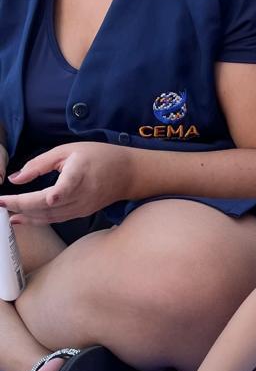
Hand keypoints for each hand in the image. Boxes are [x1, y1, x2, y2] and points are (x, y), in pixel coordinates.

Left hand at [0, 142, 132, 224]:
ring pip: (51, 216)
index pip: (69, 184)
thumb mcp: (67, 150)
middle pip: (50, 204)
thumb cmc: (97, 156)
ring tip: (7, 213)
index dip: (59, 193)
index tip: (50, 197)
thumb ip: (39, 164)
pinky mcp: (82, 214)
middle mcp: (83, 193)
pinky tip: (21, 218)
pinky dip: (37, 220)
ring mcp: (83, 206)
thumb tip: (15, 179)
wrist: (128, 173)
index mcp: (80, 171)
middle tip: (1, 203)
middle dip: (23, 205)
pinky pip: (56, 219)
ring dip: (27, 216)